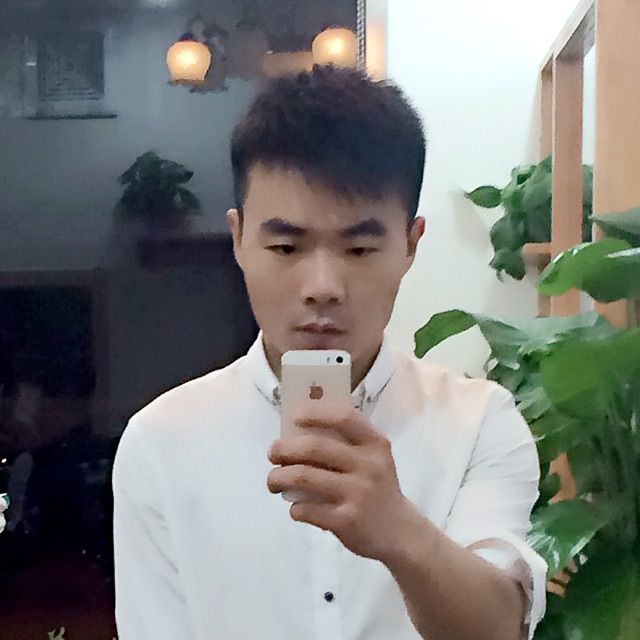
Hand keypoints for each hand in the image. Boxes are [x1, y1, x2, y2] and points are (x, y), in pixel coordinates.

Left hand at [267, 400, 419, 561]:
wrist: (400, 532)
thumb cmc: (377, 487)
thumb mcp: (373, 458)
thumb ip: (346, 443)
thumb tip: (298, 431)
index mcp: (375, 444)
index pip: (344, 417)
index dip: (316, 413)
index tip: (294, 417)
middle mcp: (369, 466)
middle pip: (315, 447)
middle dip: (284, 448)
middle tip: (272, 453)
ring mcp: (359, 494)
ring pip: (304, 477)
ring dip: (278, 477)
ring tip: (273, 481)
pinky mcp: (347, 521)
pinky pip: (307, 509)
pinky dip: (294, 508)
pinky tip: (295, 508)